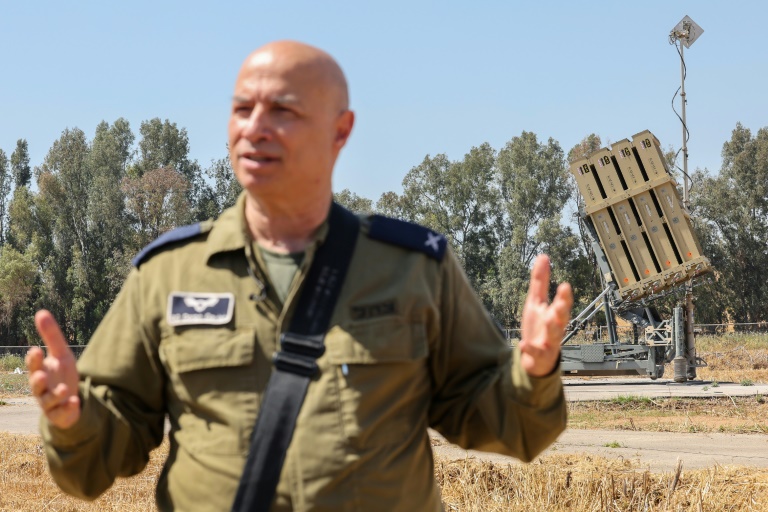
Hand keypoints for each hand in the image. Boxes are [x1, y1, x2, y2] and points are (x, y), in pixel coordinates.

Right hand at [26, 310, 80, 428]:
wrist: (68, 401)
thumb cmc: (60, 375)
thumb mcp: (61, 354)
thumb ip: (51, 336)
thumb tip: (41, 312)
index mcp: (40, 371)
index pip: (34, 365)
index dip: (34, 360)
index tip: (36, 350)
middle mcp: (41, 388)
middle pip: (36, 384)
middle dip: (37, 380)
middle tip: (40, 374)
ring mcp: (49, 402)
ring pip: (47, 400)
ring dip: (54, 394)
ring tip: (63, 389)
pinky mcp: (59, 414)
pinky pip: (62, 413)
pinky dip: (67, 408)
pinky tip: (74, 401)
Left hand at [519, 255, 572, 376]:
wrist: (535, 357)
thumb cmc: (538, 326)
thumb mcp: (536, 302)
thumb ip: (540, 281)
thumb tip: (544, 256)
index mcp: (554, 314)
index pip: (562, 303)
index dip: (564, 295)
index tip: (565, 285)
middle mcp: (555, 327)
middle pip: (562, 318)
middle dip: (563, 308)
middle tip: (563, 301)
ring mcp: (548, 342)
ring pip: (554, 335)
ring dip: (553, 327)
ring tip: (550, 319)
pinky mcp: (539, 355)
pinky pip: (536, 352)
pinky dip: (530, 348)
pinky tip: (523, 344)